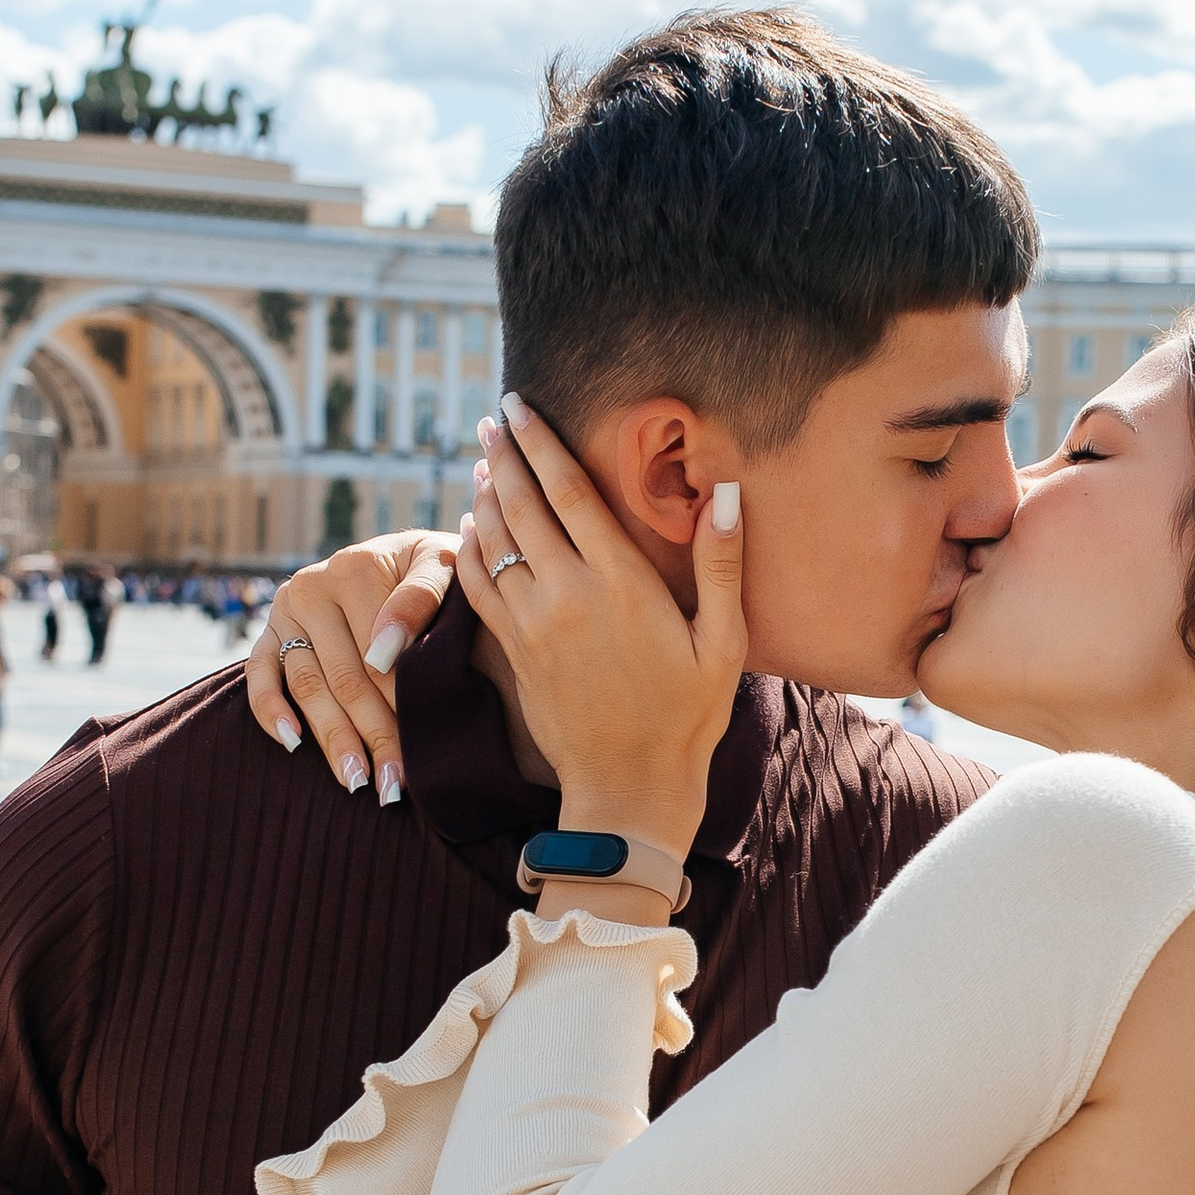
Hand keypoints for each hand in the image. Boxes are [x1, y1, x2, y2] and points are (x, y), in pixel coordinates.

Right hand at [244, 533, 458, 801]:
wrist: (406, 554)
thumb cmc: (436, 569)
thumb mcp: (444, 565)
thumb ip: (421, 596)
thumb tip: (382, 654)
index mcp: (355, 568)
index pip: (378, 655)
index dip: (401, 705)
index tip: (421, 750)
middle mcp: (312, 586)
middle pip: (344, 677)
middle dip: (373, 734)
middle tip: (392, 785)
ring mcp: (286, 610)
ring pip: (307, 686)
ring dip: (331, 738)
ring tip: (357, 781)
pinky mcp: (269, 629)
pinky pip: (259, 673)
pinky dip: (269, 709)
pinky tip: (292, 744)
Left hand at [460, 396, 743, 858]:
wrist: (628, 787)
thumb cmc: (687, 715)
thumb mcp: (723, 642)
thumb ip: (721, 564)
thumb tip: (726, 492)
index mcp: (621, 584)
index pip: (569, 494)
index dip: (541, 444)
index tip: (521, 406)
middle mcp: (567, 595)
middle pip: (520, 505)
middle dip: (503, 455)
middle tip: (491, 418)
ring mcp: (533, 624)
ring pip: (492, 540)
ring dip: (482, 495)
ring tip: (482, 461)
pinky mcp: (513, 652)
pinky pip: (477, 587)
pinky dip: (468, 549)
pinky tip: (469, 528)